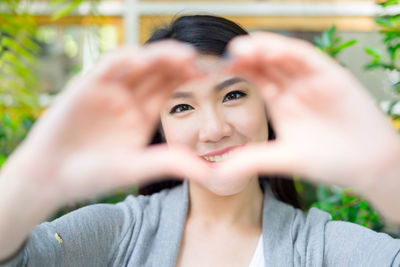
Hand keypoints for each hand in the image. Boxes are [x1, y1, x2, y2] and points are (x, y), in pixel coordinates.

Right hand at [1, 41, 208, 206]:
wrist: (50, 177)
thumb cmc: (92, 175)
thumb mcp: (135, 168)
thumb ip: (168, 163)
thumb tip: (207, 170)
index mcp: (142, 115)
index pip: (168, 89)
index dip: (186, 79)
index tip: (206, 75)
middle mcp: (128, 99)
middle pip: (156, 73)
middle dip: (177, 63)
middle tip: (198, 60)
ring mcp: (108, 91)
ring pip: (137, 65)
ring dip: (159, 57)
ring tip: (182, 55)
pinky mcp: (86, 86)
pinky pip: (108, 68)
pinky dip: (124, 61)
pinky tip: (142, 61)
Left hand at [214, 32, 399, 221]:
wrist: (369, 167)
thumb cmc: (329, 162)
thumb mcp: (284, 160)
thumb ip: (251, 161)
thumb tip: (215, 176)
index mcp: (280, 102)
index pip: (255, 79)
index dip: (236, 71)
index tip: (214, 70)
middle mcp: (294, 87)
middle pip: (266, 64)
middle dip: (246, 56)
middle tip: (226, 54)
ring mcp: (312, 80)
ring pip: (284, 56)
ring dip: (263, 49)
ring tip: (241, 48)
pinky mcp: (332, 76)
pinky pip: (308, 59)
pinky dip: (290, 53)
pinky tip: (271, 51)